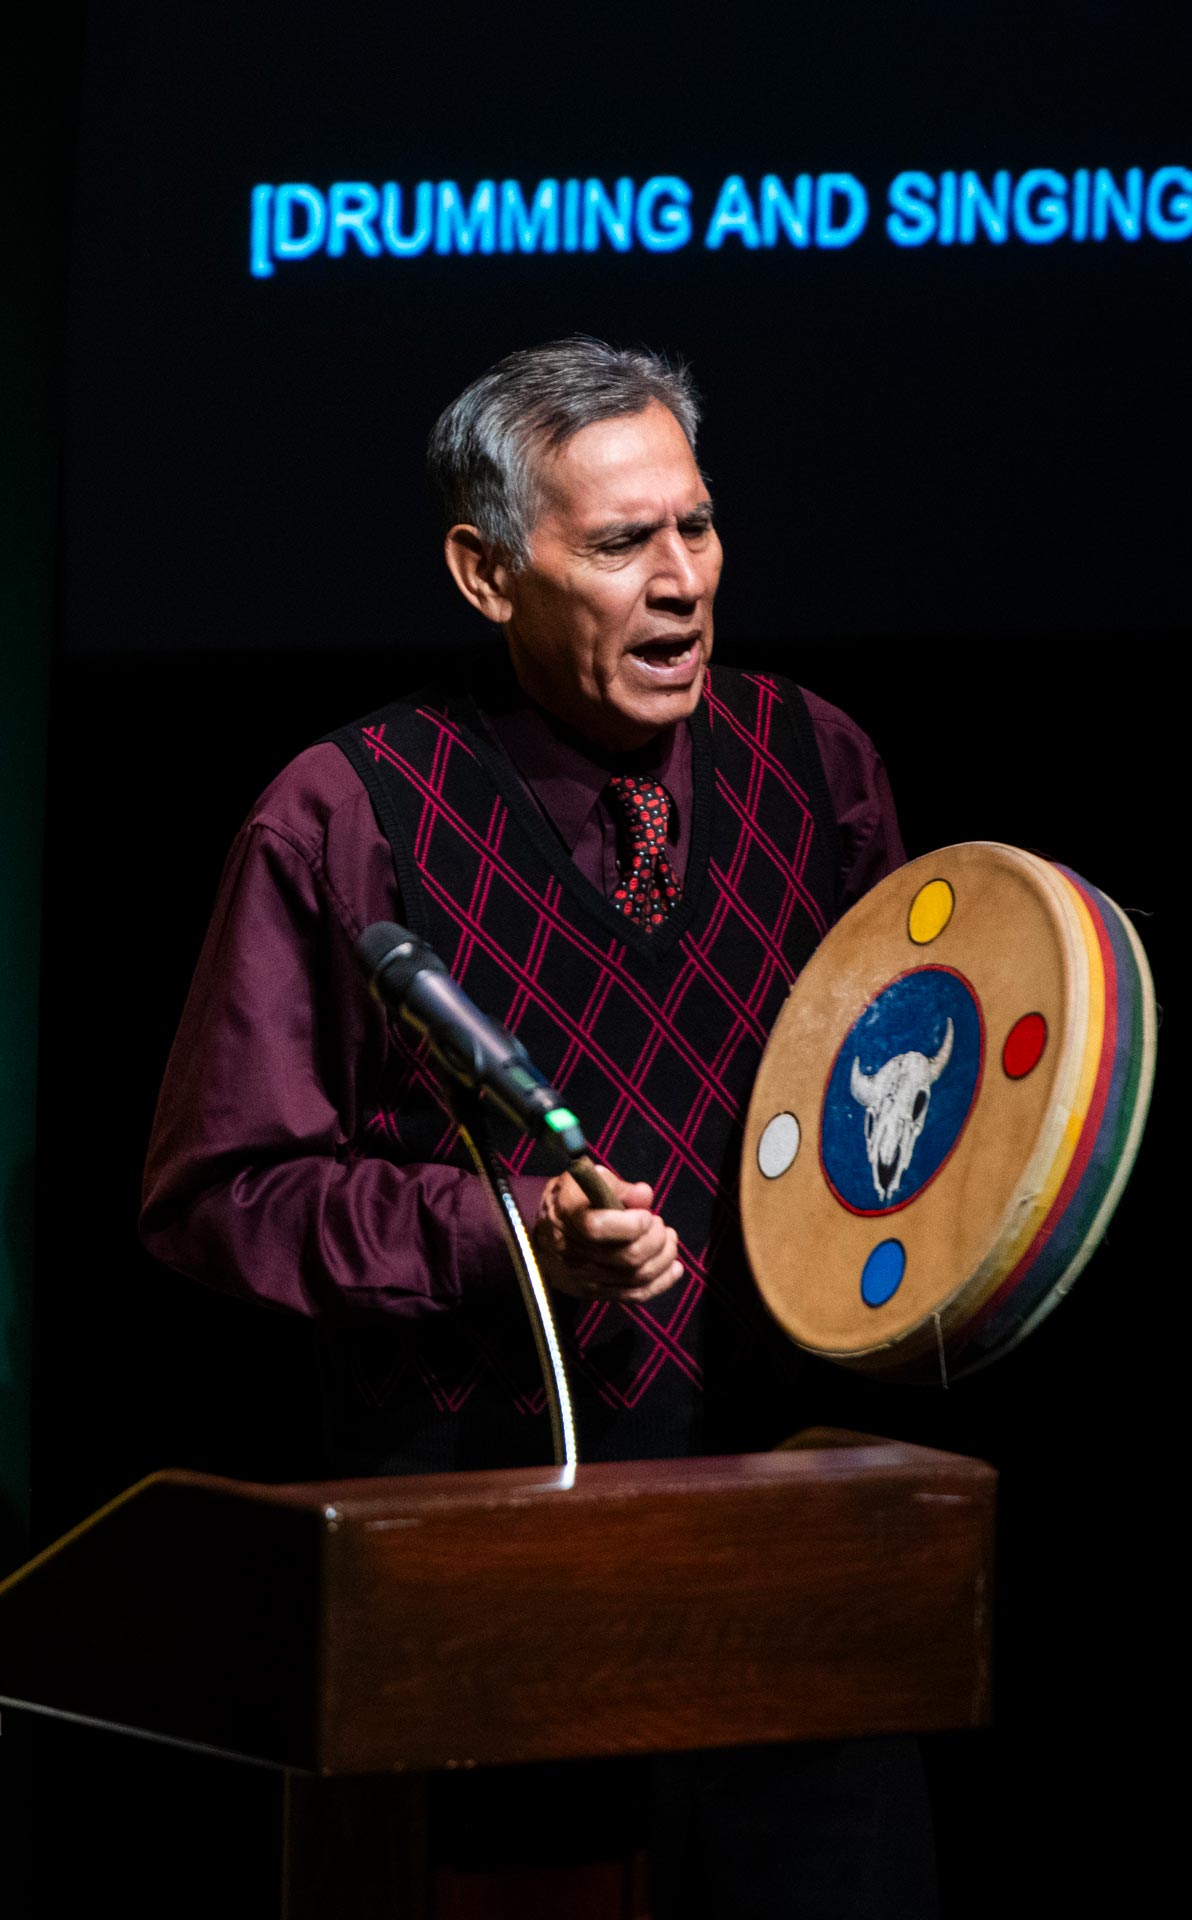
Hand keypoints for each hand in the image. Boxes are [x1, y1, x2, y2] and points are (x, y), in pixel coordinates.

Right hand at [532, 1167, 682, 1303]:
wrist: (545, 1233)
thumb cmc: (573, 1200)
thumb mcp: (589, 1179)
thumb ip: (619, 1186)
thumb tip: (645, 1195)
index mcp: (568, 1216)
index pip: (598, 1228)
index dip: (630, 1224)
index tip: (646, 1214)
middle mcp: (573, 1251)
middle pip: (626, 1257)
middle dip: (655, 1239)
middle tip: (659, 1224)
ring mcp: (584, 1277)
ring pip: (636, 1277)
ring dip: (664, 1258)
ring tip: (668, 1239)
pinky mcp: (594, 1293)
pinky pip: (635, 1295)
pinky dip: (661, 1283)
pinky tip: (674, 1267)